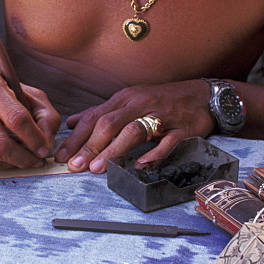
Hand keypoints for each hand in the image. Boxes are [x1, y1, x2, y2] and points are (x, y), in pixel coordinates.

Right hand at [0, 72, 60, 169]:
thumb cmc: (9, 96)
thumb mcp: (34, 97)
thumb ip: (46, 119)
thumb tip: (45, 146)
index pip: (16, 118)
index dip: (34, 138)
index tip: (43, 149)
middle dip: (22, 158)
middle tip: (34, 160)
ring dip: (9, 163)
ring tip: (20, 155)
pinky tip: (4, 153)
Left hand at [55, 80, 215, 172]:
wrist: (202, 96)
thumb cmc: (161, 100)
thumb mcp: (128, 100)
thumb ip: (100, 112)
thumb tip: (72, 122)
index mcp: (124, 99)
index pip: (94, 117)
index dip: (76, 137)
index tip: (62, 155)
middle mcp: (139, 104)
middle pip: (109, 123)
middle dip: (89, 146)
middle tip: (75, 167)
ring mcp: (161, 116)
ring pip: (133, 131)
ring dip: (114, 150)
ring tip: (98, 168)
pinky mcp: (181, 128)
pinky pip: (166, 142)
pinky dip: (153, 154)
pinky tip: (140, 165)